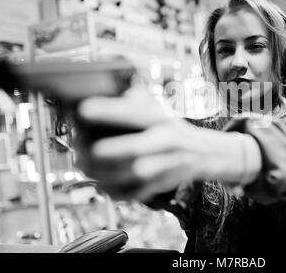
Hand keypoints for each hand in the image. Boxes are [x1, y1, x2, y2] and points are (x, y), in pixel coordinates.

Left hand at [76, 87, 246, 201]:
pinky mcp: (164, 184)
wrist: (204, 153)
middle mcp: (167, 141)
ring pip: (134, 174)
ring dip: (104, 173)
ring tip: (84, 166)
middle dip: (105, 152)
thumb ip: (134, 100)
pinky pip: (137, 193)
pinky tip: (100, 184)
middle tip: (81, 149)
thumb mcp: (158, 109)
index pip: (135, 113)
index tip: (83, 110)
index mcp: (162, 119)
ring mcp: (167, 165)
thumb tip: (104, 92)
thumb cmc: (172, 129)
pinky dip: (115, 192)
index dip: (109, 111)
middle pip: (135, 150)